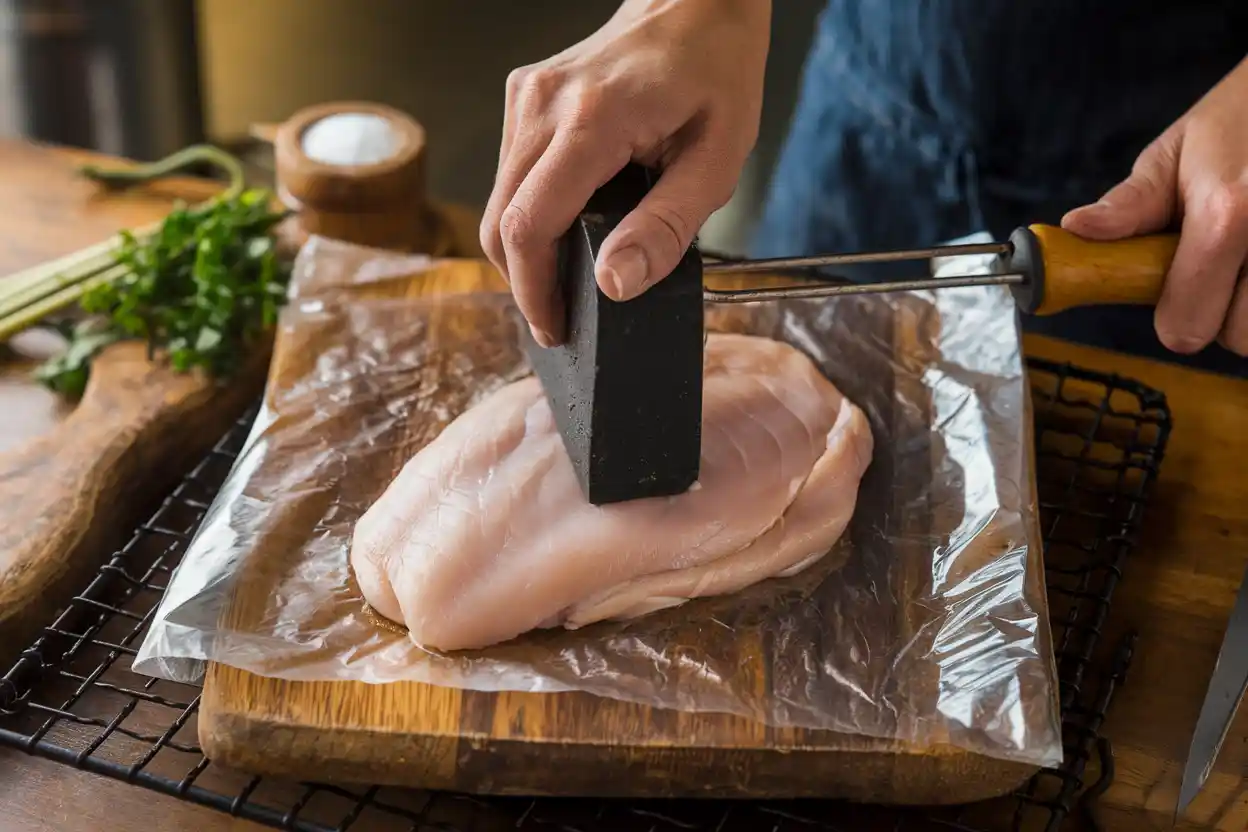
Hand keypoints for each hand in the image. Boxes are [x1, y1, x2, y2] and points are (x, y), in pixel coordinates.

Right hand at [479, 0, 770, 345]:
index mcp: (591, 120)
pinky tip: (568, 230)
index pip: (528, 226)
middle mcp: (542, 104)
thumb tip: (614, 284)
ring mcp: (526, 96)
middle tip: (561, 319)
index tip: (554, 328)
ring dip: (525, 249)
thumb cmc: (715, 73)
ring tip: (566, 281)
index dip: (533, 291)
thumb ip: (667, 227)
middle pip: (500, 221)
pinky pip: (511, 173)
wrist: (695, 0)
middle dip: (525, 282)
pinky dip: (529, 212)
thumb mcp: (717, 160)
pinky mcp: (523, 95)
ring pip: (499, 199)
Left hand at [1062, 56, 1247, 356]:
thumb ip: (1129, 206)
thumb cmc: (1239, 118)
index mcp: (1227, 217)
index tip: (1174, 294)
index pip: (1187, 327)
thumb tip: (1077, 230)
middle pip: (1239, 337)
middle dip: (1224, 314)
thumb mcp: (1174, 154)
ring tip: (1247, 259)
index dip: (1174, 318)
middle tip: (1221, 270)